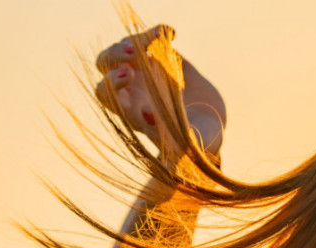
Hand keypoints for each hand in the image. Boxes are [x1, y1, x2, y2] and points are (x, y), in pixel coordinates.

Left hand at [95, 25, 225, 155]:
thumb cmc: (197, 141)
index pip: (107, 94)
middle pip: (105, 66)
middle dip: (113, 57)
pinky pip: (150, 39)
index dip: (112, 82)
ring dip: (132, 40)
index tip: (129, 76)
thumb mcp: (188, 146)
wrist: (211, 124)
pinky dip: (156, 32)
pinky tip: (171, 33)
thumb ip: (171, 142)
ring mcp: (145, 71)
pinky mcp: (162, 58)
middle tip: (131, 54)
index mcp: (130, 110)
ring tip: (153, 38)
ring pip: (123, 48)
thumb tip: (149, 120)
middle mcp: (131, 89)